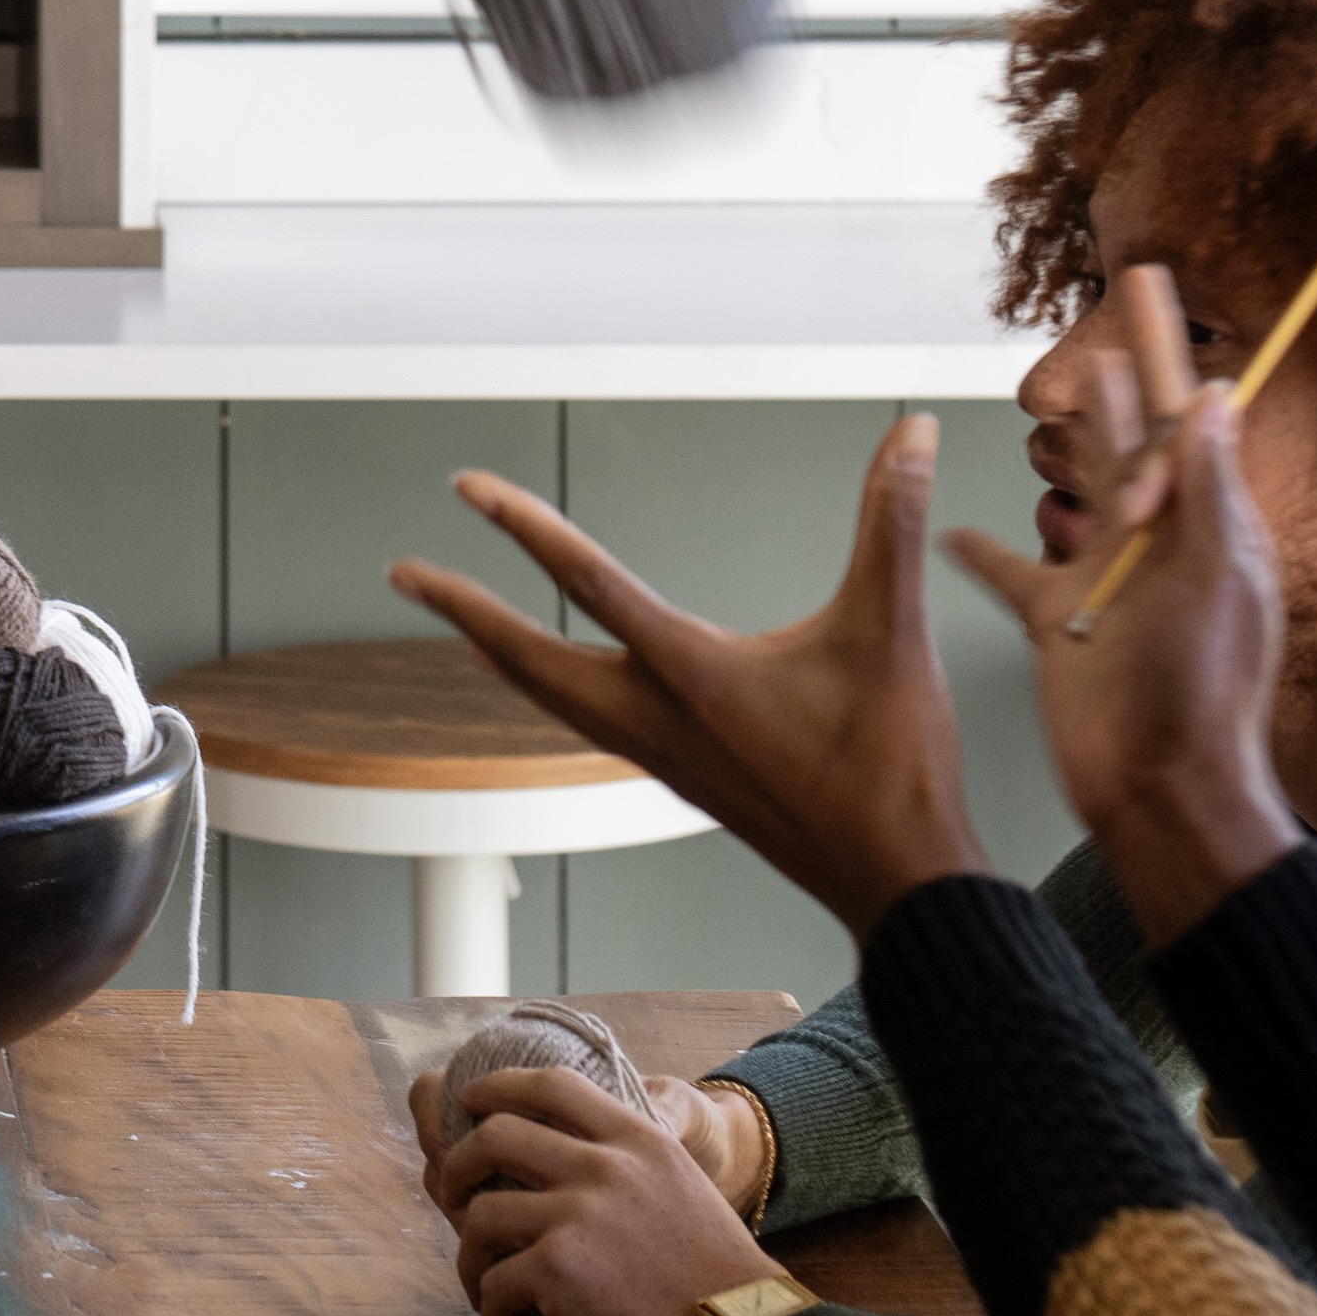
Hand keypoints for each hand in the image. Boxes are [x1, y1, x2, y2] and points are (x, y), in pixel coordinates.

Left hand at [388, 416, 995, 939]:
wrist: (899, 882)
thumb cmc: (891, 766)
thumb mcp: (892, 628)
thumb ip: (895, 522)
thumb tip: (910, 433)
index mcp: (693, 674)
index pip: (587, 583)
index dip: (524, 528)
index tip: (467, 489)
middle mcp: (659, 717)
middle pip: (531, 658)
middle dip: (463, 610)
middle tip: (406, 573)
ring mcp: (664, 754)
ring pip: (553, 699)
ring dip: (500, 655)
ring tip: (462, 626)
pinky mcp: (683, 776)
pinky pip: (588, 726)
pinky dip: (551, 694)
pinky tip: (556, 687)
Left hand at [417, 1067, 786, 1315]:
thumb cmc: (719, 1283)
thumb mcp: (682, 1191)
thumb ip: (631, 1170)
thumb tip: (569, 1170)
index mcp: (639, 1140)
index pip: (554, 1085)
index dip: (500, 1087)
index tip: (471, 1100)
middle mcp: (605, 1166)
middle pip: (496, 1135)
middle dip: (458, 1165)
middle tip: (452, 1196)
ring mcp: (577, 1214)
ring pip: (480, 1214)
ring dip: (468, 1255)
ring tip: (480, 1286)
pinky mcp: (557, 1269)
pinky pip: (494, 1284)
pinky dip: (491, 1315)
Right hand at [938, 316, 1305, 945]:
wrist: (1160, 790)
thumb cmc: (1201, 694)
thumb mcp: (1218, 577)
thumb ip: (1208, 488)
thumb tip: (1215, 398)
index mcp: (1205, 522)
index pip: (1181, 410)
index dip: (1163, 343)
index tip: (1150, 280)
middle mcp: (1158, 540)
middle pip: (1130, 432)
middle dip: (1125, 367)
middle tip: (1118, 305)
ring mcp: (1106, 578)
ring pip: (1078, 487)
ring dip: (1067, 439)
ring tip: (1054, 395)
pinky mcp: (1058, 619)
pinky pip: (1013, 572)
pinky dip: (982, 551)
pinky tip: (956, 531)